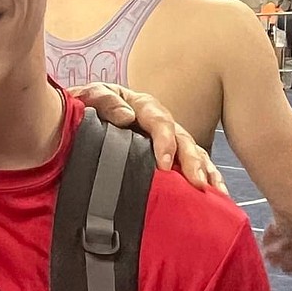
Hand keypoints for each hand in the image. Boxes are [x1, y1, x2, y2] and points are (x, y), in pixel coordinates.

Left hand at [67, 84, 226, 192]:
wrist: (75, 117)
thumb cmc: (83, 107)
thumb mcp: (89, 97)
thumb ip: (105, 102)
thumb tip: (127, 117)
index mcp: (141, 105)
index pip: (159, 120)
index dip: (165, 141)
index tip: (164, 164)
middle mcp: (159, 120)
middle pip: (182, 137)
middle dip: (191, 161)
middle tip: (196, 182)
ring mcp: (166, 137)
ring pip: (192, 151)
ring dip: (205, 170)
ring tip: (213, 191)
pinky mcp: (167, 153)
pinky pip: (191, 163)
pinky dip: (206, 175)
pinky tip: (217, 192)